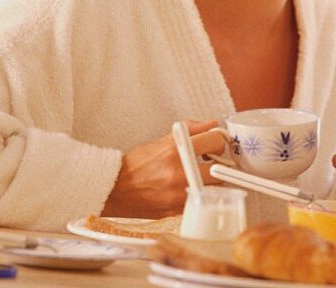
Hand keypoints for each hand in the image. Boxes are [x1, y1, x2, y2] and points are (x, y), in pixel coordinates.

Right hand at [103, 120, 225, 217]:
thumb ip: (190, 129)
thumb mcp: (162, 140)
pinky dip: (200, 194)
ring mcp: (180, 194)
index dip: (218, 140)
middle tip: (211, 162)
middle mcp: (180, 173)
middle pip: (221, 168)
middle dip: (219, 164)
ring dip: (212, 181)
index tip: (215, 144)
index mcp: (176, 151)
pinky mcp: (178, 210)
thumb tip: (212, 124)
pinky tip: (188, 188)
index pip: (215, 140)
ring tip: (200, 176)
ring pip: (215, 188)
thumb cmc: (137, 164)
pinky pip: (200, 200)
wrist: (115, 189)